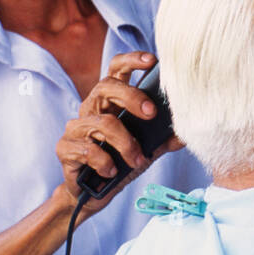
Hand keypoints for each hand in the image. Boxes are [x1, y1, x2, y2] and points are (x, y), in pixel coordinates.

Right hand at [56, 51, 184, 217]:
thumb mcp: (147, 148)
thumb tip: (187, 132)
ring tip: (137, 160)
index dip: (132, 60)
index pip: (117, 69)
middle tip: (151, 113)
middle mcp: (91, 108)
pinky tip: (112, 171)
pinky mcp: (65, 148)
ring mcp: (76, 127)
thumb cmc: (121, 163)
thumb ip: (164, 138)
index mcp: (111, 101)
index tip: (153, 61)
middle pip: (106, 86)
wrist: (94, 194)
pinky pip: (87, 149)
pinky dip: (105, 161)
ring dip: (125, 142)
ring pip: (102, 122)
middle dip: (132, 97)